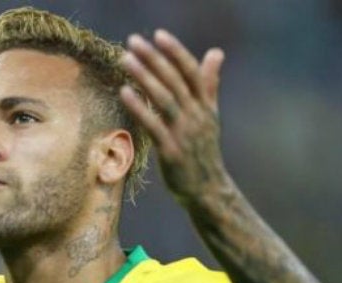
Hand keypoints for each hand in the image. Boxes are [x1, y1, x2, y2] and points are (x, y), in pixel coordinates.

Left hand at [120, 30, 229, 203]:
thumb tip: (216, 52)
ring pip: (164, 99)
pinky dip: (139, 107)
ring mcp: (185, 133)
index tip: (158, 35)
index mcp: (205, 106)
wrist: (208, 189)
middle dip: (154, 59)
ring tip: (125, 59)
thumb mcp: (210, 115)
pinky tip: (125, 92)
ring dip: (144, 77)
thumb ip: (209, 84)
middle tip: (133, 41)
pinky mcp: (172, 151)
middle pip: (174, 81)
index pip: (191, 72)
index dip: (175, 52)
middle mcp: (197, 116)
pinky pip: (154, 125)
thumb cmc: (204, 151)